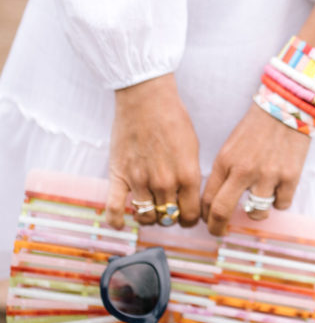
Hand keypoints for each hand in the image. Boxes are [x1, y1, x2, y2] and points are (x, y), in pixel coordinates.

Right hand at [106, 73, 201, 228]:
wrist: (146, 99)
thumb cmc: (172, 119)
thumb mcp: (193, 149)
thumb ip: (191, 176)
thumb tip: (189, 198)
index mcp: (188, 176)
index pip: (189, 216)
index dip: (188, 219)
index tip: (185, 216)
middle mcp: (165, 182)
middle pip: (168, 218)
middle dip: (169, 217)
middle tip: (166, 209)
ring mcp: (140, 180)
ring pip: (146, 216)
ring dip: (148, 216)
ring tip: (148, 208)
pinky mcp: (119, 175)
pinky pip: (114, 208)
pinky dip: (116, 220)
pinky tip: (119, 223)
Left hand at [201, 102, 310, 235]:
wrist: (286, 108)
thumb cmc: (256, 128)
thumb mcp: (231, 147)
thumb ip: (224, 173)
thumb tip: (216, 202)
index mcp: (225, 161)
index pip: (208, 198)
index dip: (206, 216)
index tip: (208, 221)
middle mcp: (243, 170)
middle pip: (222, 211)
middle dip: (217, 228)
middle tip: (219, 232)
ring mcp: (268, 175)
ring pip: (256, 213)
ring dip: (256, 212)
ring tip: (259, 200)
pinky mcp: (290, 177)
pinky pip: (281, 204)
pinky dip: (279, 201)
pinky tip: (279, 187)